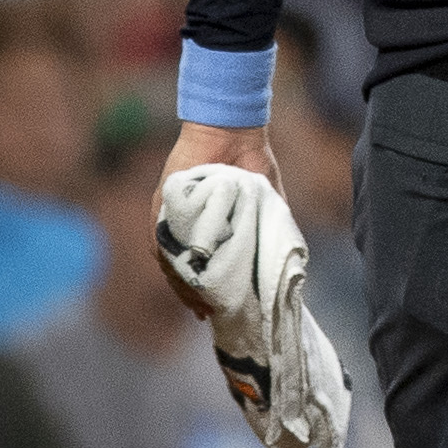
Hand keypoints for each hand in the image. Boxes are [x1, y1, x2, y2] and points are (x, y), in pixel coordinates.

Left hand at [153, 122, 280, 320]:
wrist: (232, 132)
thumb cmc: (252, 163)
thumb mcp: (267, 202)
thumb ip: (269, 228)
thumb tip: (288, 259)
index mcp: (211, 227)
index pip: (205, 265)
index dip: (210, 290)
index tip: (217, 312)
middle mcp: (189, 226)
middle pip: (183, 268)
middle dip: (193, 295)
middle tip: (205, 315)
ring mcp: (173, 218)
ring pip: (170, 259)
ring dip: (181, 283)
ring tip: (196, 303)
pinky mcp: (161, 205)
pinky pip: (159, 239)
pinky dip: (168, 260)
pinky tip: (181, 277)